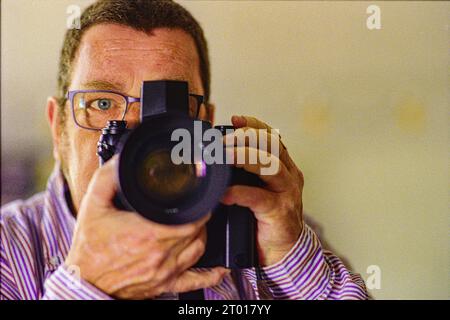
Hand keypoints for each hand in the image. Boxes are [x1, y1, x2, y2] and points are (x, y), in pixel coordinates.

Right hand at [65, 156, 228, 298]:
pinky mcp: (163, 285)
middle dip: (201, 217)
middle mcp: (160, 253)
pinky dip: (210, 275)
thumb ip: (107, 178)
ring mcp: (164, 271)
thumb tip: (120, 160)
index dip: (201, 207)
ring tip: (198, 225)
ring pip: (198, 250)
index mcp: (147, 232)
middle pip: (197, 231)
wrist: (83, 281)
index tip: (201, 198)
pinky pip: (194, 282)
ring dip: (203, 235)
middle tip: (198, 207)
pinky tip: (220, 270)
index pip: (190, 218)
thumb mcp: (92, 204)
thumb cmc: (89, 246)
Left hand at [221, 115, 303, 265]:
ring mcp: (287, 193)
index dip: (254, 125)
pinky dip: (240, 192)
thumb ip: (245, 172)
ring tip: (224, 156)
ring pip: (270, 166)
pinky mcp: (280, 212)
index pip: (271, 137)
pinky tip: (225, 192)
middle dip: (247, 137)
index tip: (235, 120)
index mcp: (284, 166)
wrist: (283, 251)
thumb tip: (217, 156)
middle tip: (225, 139)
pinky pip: (259, 197)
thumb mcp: (257, 188)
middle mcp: (289, 176)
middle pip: (272, 146)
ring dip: (245, 157)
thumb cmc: (267, 217)